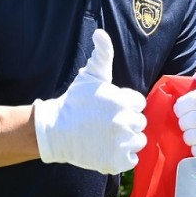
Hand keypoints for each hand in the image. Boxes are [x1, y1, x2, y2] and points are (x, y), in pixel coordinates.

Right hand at [33, 29, 147, 172]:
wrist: (55, 131)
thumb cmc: (74, 102)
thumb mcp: (90, 75)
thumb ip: (102, 54)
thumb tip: (101, 33)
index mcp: (124, 101)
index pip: (139, 104)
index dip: (126, 105)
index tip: (110, 108)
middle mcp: (125, 122)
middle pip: (140, 123)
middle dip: (127, 122)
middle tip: (107, 123)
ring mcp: (121, 144)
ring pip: (138, 141)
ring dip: (127, 140)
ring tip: (107, 136)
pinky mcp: (116, 162)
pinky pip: (132, 159)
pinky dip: (122, 157)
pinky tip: (107, 149)